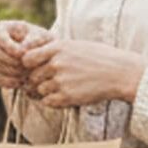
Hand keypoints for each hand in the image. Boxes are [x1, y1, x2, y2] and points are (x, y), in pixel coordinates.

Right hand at [0, 20, 52, 91]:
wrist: (44, 57)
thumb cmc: (42, 43)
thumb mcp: (42, 39)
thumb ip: (32, 43)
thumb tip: (20, 52)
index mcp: (3, 27)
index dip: (7, 45)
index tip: (21, 54)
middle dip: (9, 60)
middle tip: (25, 67)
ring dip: (8, 71)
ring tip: (25, 74)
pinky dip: (5, 81)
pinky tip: (20, 83)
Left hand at [21, 38, 147, 108]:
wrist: (120, 72)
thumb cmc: (100, 57)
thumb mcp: (76, 45)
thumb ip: (55, 50)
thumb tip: (35, 55)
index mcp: (58, 48)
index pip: (27, 58)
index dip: (29, 65)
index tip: (36, 68)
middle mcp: (57, 64)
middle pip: (32, 76)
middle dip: (37, 80)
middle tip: (47, 81)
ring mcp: (61, 81)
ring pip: (39, 90)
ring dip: (46, 91)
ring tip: (60, 88)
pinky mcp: (67, 97)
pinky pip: (48, 102)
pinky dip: (52, 101)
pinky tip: (64, 96)